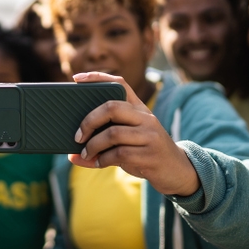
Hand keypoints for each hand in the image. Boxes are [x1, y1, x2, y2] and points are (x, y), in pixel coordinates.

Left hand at [69, 72, 200, 196]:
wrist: (178, 170)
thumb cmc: (145, 151)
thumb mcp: (129, 139)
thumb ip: (104, 141)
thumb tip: (71, 155)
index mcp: (139, 108)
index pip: (119, 83)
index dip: (97, 77)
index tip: (76, 78)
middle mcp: (145, 118)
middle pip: (111, 107)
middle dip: (88, 121)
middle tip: (77, 136)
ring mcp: (149, 135)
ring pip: (113, 134)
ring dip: (93, 146)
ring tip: (86, 153)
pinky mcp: (150, 155)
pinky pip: (119, 154)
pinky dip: (102, 160)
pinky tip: (97, 163)